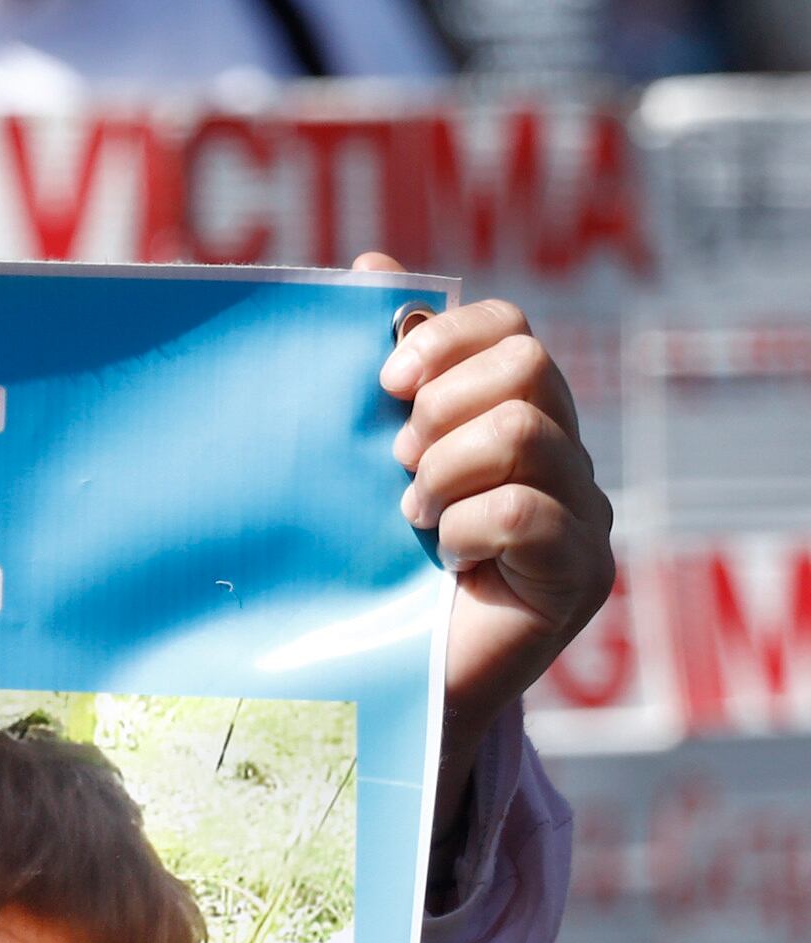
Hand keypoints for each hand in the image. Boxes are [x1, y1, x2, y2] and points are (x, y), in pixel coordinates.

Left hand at [368, 265, 613, 773]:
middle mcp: (560, 453)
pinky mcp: (581, 573)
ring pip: (526, 433)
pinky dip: (467, 527)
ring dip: (446, 471)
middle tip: (397, 464)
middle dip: (443, 406)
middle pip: (528, 366)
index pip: (509, 326)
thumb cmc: (363, 563)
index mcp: (510, 412)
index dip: (442, 339)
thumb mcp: (358, 459)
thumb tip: (372, 262)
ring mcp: (583, 512)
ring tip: (411, 517)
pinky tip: (441, 558)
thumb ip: (375, 371)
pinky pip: (528, 512)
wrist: (381, 680)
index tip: (382, 387)